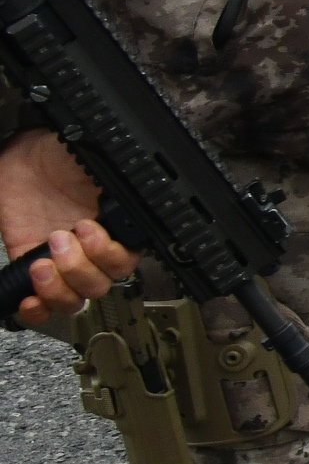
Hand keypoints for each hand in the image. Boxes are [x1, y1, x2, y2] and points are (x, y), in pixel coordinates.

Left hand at [0, 129, 126, 331]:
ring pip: (76, 299)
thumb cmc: (56, 155)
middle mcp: (93, 249)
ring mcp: (63, 261)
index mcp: (116, 226)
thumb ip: (116, 183)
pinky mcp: (32, 269)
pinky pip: (43, 305)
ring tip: (41, 263)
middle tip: (59, 237)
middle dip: (80, 267)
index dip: (108, 254)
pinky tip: (30, 298)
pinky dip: (38, 308)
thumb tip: (133, 190)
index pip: (127, 259)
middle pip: (102, 284)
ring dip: (60, 288)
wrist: (19, 158)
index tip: (87, 228)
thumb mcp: (93, 163)